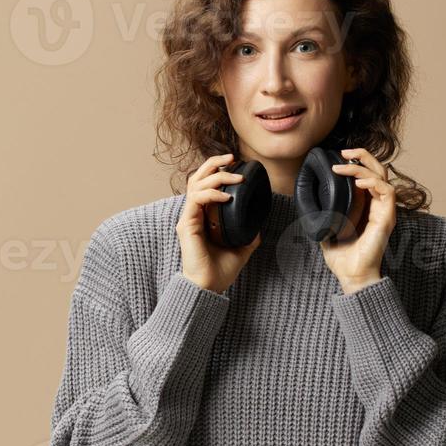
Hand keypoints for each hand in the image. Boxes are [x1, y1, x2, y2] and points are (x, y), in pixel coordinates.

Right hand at [177, 153, 263, 292]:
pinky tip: (226, 195)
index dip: (218, 170)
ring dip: (216, 175)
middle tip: (233, 158)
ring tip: (235, 176)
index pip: (206, 184)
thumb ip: (248, 235)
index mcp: (204, 216)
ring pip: (196, 183)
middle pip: (198, 177)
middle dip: (215, 163)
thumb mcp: (241, 249)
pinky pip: (196, 199)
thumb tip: (259, 227)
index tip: (235, 165)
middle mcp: (194, 213)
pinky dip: (211, 193)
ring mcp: (189, 218)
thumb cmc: (219, 271)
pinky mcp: (186, 224)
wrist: (208, 287)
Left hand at [319, 147, 396, 294]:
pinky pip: (387, 191)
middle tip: (344, 151)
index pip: (368, 174)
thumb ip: (324, 216)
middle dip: (363, 155)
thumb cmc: (343, 258)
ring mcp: (384, 211)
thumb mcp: (328, 230)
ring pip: (382, 176)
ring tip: (343, 167)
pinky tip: (357, 183)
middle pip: (378, 169)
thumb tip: (309, 205)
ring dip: (363, 167)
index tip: (339, 157)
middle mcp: (378, 205)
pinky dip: (373, 183)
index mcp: (366, 206)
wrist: (352, 276)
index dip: (357, 161)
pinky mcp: (388, 218)